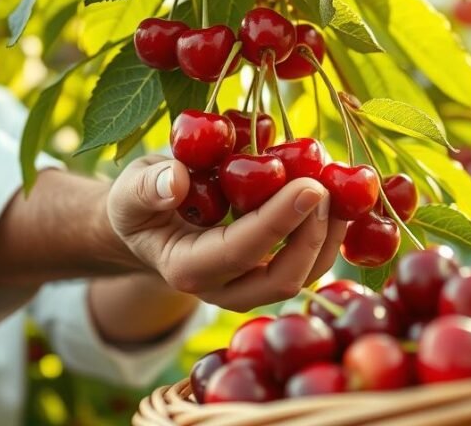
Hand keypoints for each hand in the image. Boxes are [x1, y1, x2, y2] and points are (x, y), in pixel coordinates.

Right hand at [107, 155, 348, 311]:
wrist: (149, 230)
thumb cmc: (139, 205)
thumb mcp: (129, 191)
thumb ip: (147, 187)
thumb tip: (175, 181)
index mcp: (188, 270)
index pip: (242, 250)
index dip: (278, 220)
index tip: (309, 184)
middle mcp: (224, 290)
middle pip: (284, 277)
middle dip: (313, 233)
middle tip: (328, 183)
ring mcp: (252, 288)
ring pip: (306, 274)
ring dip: (331, 233)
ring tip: (341, 185)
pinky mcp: (271, 276)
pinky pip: (311, 263)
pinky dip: (331, 231)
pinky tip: (342, 197)